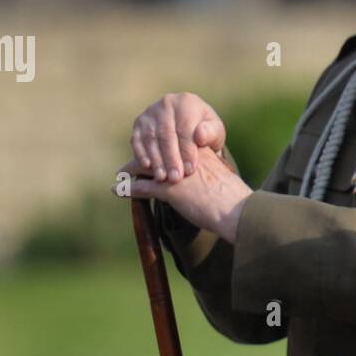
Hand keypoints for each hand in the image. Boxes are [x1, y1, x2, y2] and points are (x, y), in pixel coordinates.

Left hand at [114, 147, 250, 242]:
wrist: (237, 210)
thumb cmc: (235, 199)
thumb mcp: (221, 180)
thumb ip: (210, 176)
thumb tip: (209, 185)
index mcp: (199, 152)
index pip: (171, 145)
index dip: (159, 150)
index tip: (152, 154)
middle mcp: (184, 158)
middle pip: (156, 152)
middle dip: (141, 158)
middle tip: (130, 165)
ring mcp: (176, 173)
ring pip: (145, 166)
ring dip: (129, 171)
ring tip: (120, 175)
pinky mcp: (170, 189)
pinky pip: (142, 186)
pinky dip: (127, 188)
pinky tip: (118, 190)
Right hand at [129, 92, 225, 183]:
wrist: (190, 125)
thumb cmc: (206, 131)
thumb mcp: (215, 131)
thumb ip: (211, 133)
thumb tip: (200, 136)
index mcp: (186, 102)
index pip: (185, 128)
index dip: (187, 150)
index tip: (190, 170)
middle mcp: (166, 103)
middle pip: (166, 134)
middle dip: (171, 158)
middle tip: (175, 178)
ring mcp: (150, 112)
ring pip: (151, 137)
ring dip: (156, 159)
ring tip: (162, 178)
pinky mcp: (138, 123)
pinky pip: (137, 139)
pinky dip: (141, 153)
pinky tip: (146, 167)